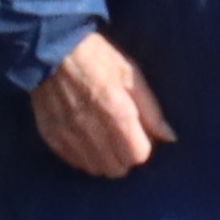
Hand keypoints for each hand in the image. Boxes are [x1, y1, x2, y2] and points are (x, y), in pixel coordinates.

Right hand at [30, 34, 171, 178]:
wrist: (50, 50)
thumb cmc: (97, 58)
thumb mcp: (131, 75)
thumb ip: (151, 110)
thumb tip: (169, 137)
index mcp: (116, 112)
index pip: (139, 155)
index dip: (143, 147)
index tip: (139, 135)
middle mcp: (91, 129)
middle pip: (118, 168)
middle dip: (124, 156)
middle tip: (122, 138)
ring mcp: (68, 135)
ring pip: (96, 169)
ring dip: (104, 159)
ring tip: (103, 139)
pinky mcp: (51, 136)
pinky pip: (74, 162)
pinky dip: (83, 156)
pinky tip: (85, 138)